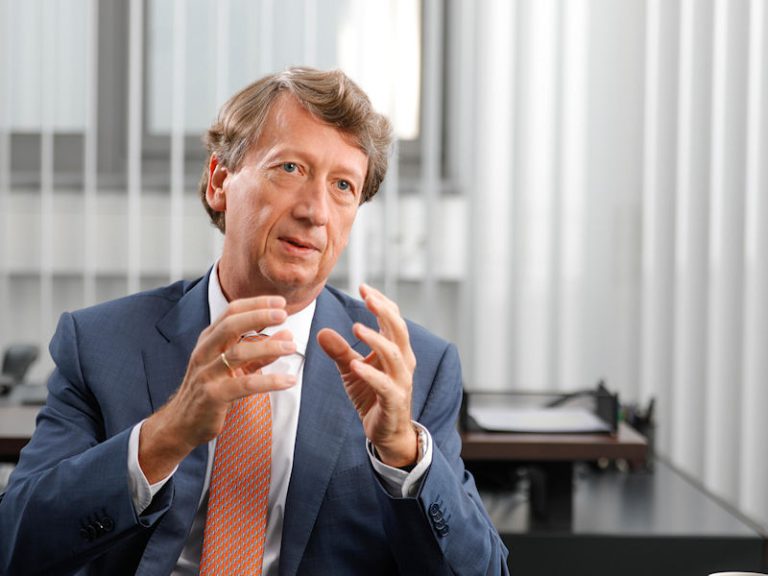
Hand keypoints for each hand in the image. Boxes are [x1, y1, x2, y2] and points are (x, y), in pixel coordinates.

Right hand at [139, 296, 296, 482]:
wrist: (182, 423)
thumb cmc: (212, 389)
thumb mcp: (236, 366)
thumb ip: (261, 351)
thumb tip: (288, 333)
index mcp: (209, 340)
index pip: (231, 312)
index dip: (256, 304)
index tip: (281, 302)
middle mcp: (205, 352)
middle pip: (231, 325)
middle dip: (258, 316)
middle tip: (284, 314)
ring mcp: (206, 373)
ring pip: (238, 353)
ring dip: (268, 347)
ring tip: (292, 346)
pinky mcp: (213, 396)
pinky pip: (244, 385)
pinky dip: (269, 381)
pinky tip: (289, 381)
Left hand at [317, 284, 417, 467]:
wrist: (387, 433)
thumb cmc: (372, 397)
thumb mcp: (351, 370)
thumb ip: (340, 351)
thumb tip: (321, 331)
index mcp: (396, 350)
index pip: (393, 320)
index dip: (381, 302)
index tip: (363, 287)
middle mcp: (403, 362)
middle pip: (399, 330)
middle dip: (384, 311)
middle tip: (367, 297)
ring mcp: (401, 382)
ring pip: (394, 355)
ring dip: (376, 340)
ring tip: (357, 328)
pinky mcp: (394, 401)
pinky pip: (384, 385)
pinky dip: (370, 374)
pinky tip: (355, 365)